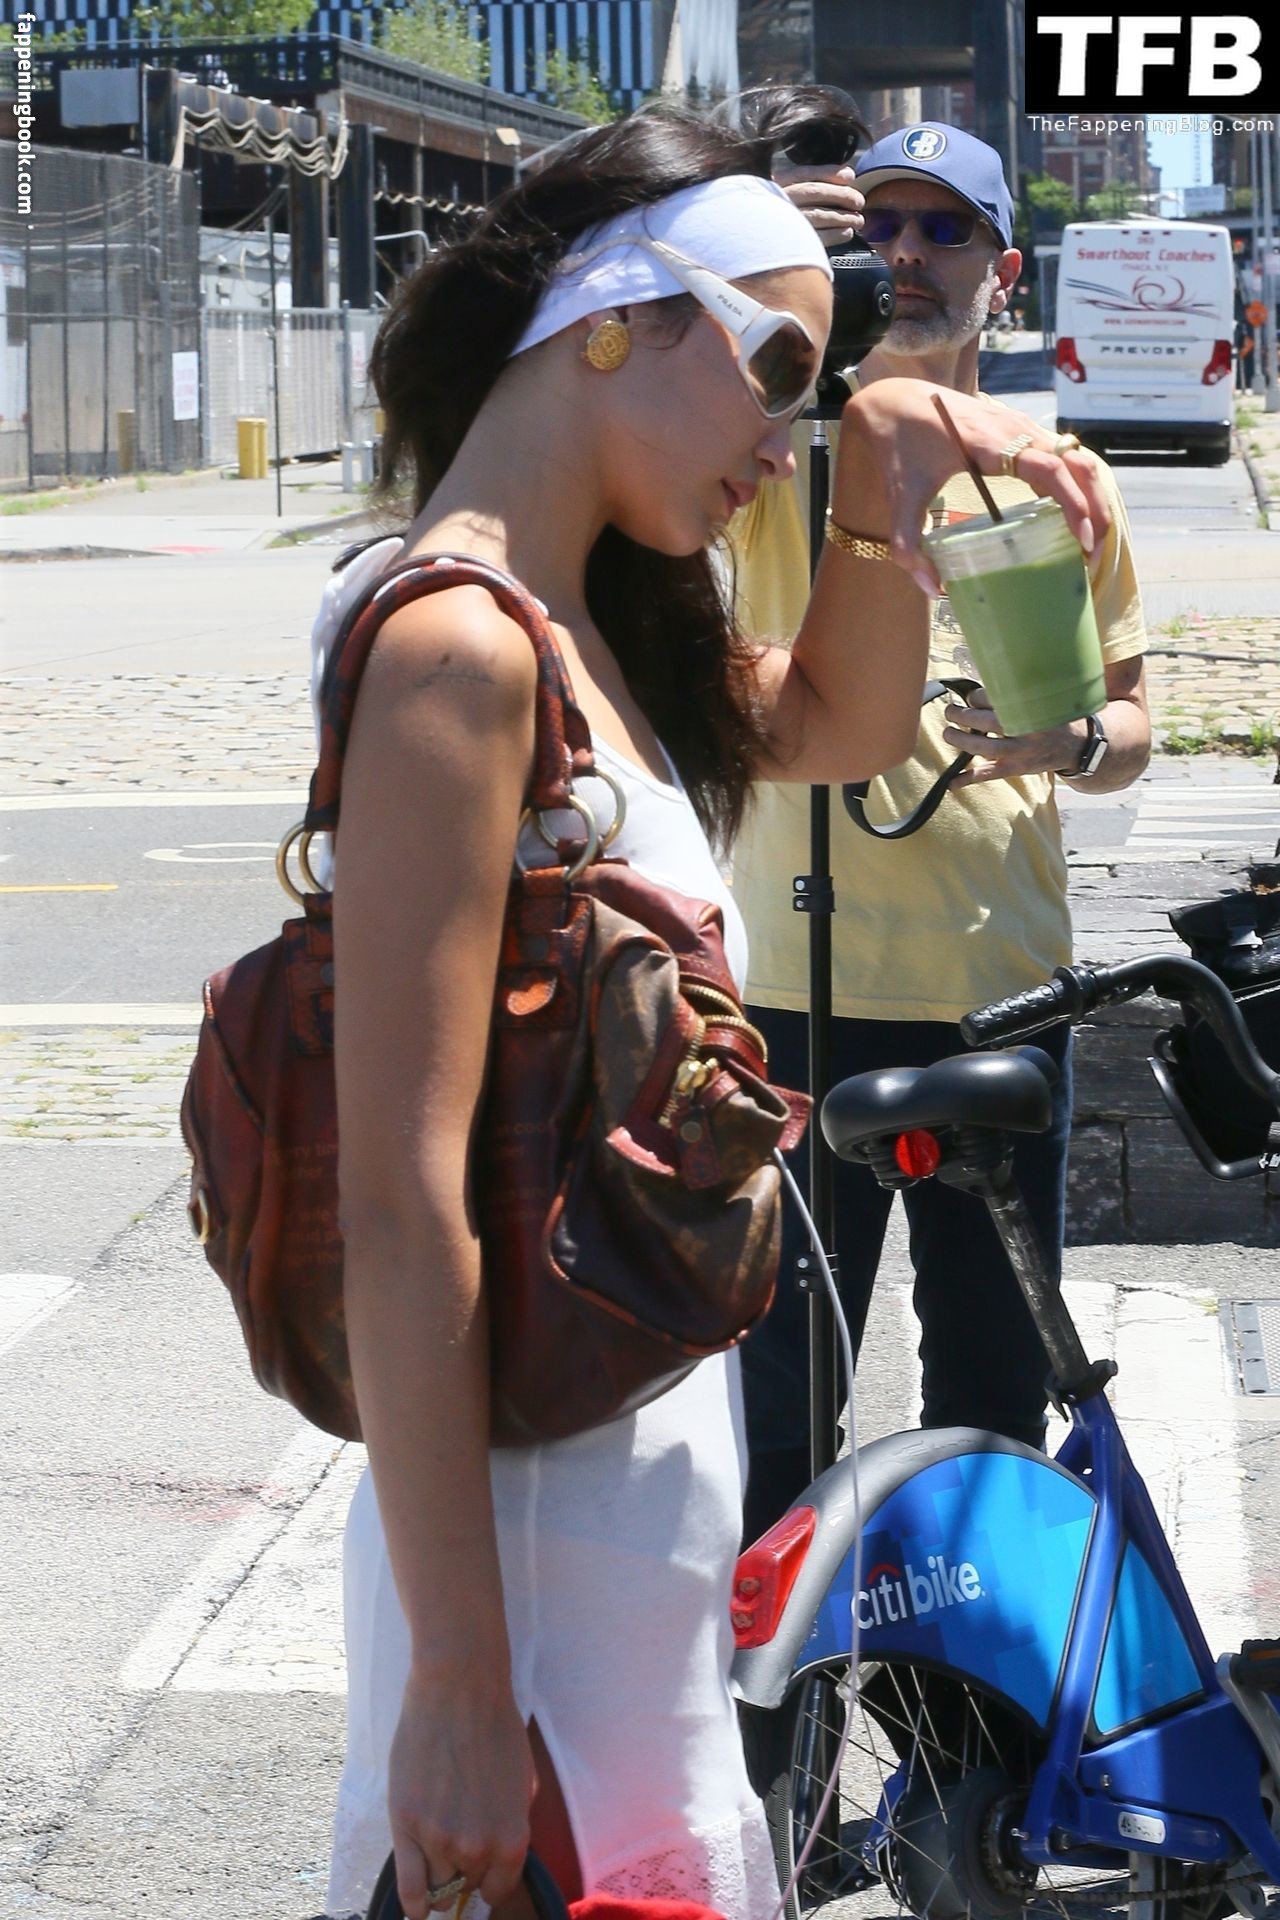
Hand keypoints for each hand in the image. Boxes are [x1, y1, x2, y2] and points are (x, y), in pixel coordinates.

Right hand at [388, 1661, 534, 1917]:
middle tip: (458, 1837)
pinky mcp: (406, 1825)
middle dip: (465, 1867)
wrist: (458, 1690)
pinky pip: (409, 1885)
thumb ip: (512, 1822)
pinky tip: (417, 1907)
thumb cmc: (496, 1725)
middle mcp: (477, 1848)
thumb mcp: (522, 1780)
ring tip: (436, 1842)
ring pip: (437, 1882)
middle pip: (466, 1883)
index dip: (490, 1879)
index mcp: (512, 1838)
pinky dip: (414, 1902)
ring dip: (438, 1869)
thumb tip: (501, 1851)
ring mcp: (438, 1839)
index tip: (482, 1875)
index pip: (500, 1888)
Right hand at [773, 159, 864, 243]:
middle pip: (813, 192)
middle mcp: (776, 202)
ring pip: (817, 215)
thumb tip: (846, 175)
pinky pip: (815, 238)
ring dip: (842, 217)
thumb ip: (808, 181)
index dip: (829, 173)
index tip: (849, 176)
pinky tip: (846, 233)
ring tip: (857, 219)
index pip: (804, 173)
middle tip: (859, 201)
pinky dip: (835, 235)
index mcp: (774, 184)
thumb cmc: (771, 216)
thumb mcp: (782, 190)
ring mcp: (779, 223)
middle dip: (841, 196)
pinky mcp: (786, 245)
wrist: (748, 244)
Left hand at [837, 379, 1110, 586]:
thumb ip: (910, 544)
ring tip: (1087, 543)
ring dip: (1090, 498)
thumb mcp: (900, 496)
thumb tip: (933, 589)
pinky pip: (1063, 456)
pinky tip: (1070, 519)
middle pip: (1078, 464)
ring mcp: (1023, 427)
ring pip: (1076, 458)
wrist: (895, 399)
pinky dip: (1077, 486)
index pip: (1051, 468)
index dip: (1073, 503)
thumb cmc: (900, 444)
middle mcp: (1017, 430)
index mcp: (992, 442)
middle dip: (1094, 509)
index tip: (1081, 539)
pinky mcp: (1021, 431)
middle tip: (1090, 555)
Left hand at [941, 687, 1084, 785]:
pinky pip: (989, 774)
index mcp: (1032, 709)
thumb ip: (1017, 695)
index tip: (970, 697)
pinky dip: (968, 779)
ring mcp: (1020, 752)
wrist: (1076, 746)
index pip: (997, 699)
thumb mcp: (1043, 700)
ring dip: (961, 740)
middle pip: (988, 722)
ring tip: (947, 733)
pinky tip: (950, 782)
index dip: (977, 697)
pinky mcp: (1015, 768)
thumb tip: (980, 691)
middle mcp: (1026, 731)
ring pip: (985, 747)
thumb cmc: (1053, 718)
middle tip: (950, 711)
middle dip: (963, 715)